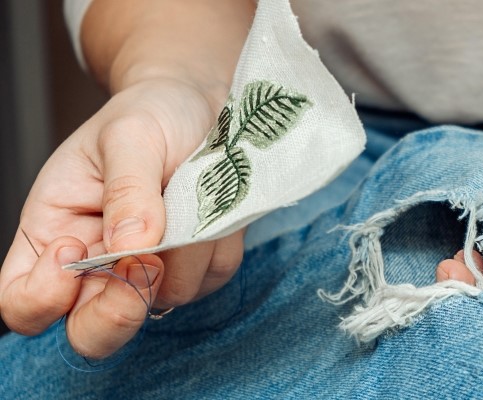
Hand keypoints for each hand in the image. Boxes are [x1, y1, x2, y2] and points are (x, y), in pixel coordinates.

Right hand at [0, 77, 243, 358]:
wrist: (202, 104)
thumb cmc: (150, 114)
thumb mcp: (129, 134)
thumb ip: (126, 189)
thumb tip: (130, 246)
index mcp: (54, 235)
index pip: (23, 304)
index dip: (42, 296)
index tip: (74, 247)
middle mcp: (99, 266)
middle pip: (93, 335)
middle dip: (120, 310)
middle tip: (148, 262)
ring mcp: (152, 273)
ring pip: (166, 300)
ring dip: (185, 254)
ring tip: (188, 194)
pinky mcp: (199, 268)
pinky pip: (212, 278)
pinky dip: (218, 244)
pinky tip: (212, 205)